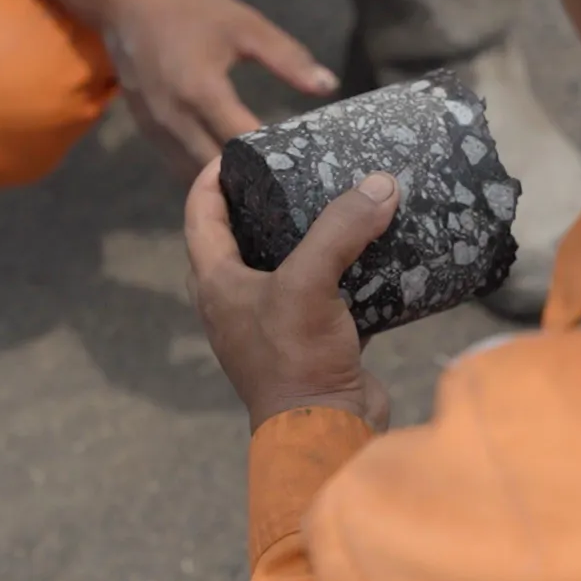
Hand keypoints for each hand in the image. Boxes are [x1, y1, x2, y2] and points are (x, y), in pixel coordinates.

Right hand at [102, 0, 338, 178]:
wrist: (123, 1)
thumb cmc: (189, 8)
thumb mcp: (245, 25)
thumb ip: (287, 58)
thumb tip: (329, 86)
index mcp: (201, 91)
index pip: (244, 141)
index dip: (274, 156)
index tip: (305, 163)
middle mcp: (174, 119)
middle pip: (216, 171)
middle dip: (251, 180)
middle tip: (290, 187)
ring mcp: (155, 130)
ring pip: (194, 177)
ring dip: (226, 185)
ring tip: (265, 189)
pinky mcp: (147, 133)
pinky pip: (179, 166)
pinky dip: (203, 176)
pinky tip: (233, 176)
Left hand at [184, 158, 397, 432]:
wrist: (326, 432)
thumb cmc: (295, 361)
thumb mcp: (309, 284)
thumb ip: (340, 229)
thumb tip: (379, 184)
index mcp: (218, 284)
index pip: (200, 215)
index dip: (212, 177)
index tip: (238, 148)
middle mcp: (239, 302)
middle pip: (243, 238)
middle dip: (264, 203)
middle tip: (293, 171)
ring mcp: (276, 323)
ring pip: (288, 265)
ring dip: (309, 236)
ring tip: (336, 202)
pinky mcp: (314, 340)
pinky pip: (327, 293)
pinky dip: (347, 272)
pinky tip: (374, 253)